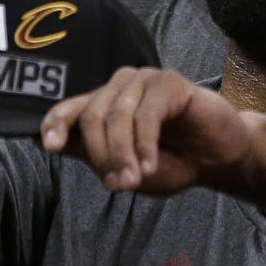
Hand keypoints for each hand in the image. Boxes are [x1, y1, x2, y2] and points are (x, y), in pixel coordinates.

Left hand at [40, 67, 253, 193]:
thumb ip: (92, 155)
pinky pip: (147, 113)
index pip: (69, 109)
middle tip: (118, 184)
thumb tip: (47, 143)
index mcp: (103, 107)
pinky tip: (150, 165)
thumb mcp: (126, 169)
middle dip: (101, 154)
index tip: (50, 145)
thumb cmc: (172, 162)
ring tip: (134, 180)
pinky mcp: (169, 82)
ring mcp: (143, 81)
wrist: (218, 158)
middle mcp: (118, 88)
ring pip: (117, 114)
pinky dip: (145, 144)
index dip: (56, 123)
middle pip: (92, 116)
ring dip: (122, 152)